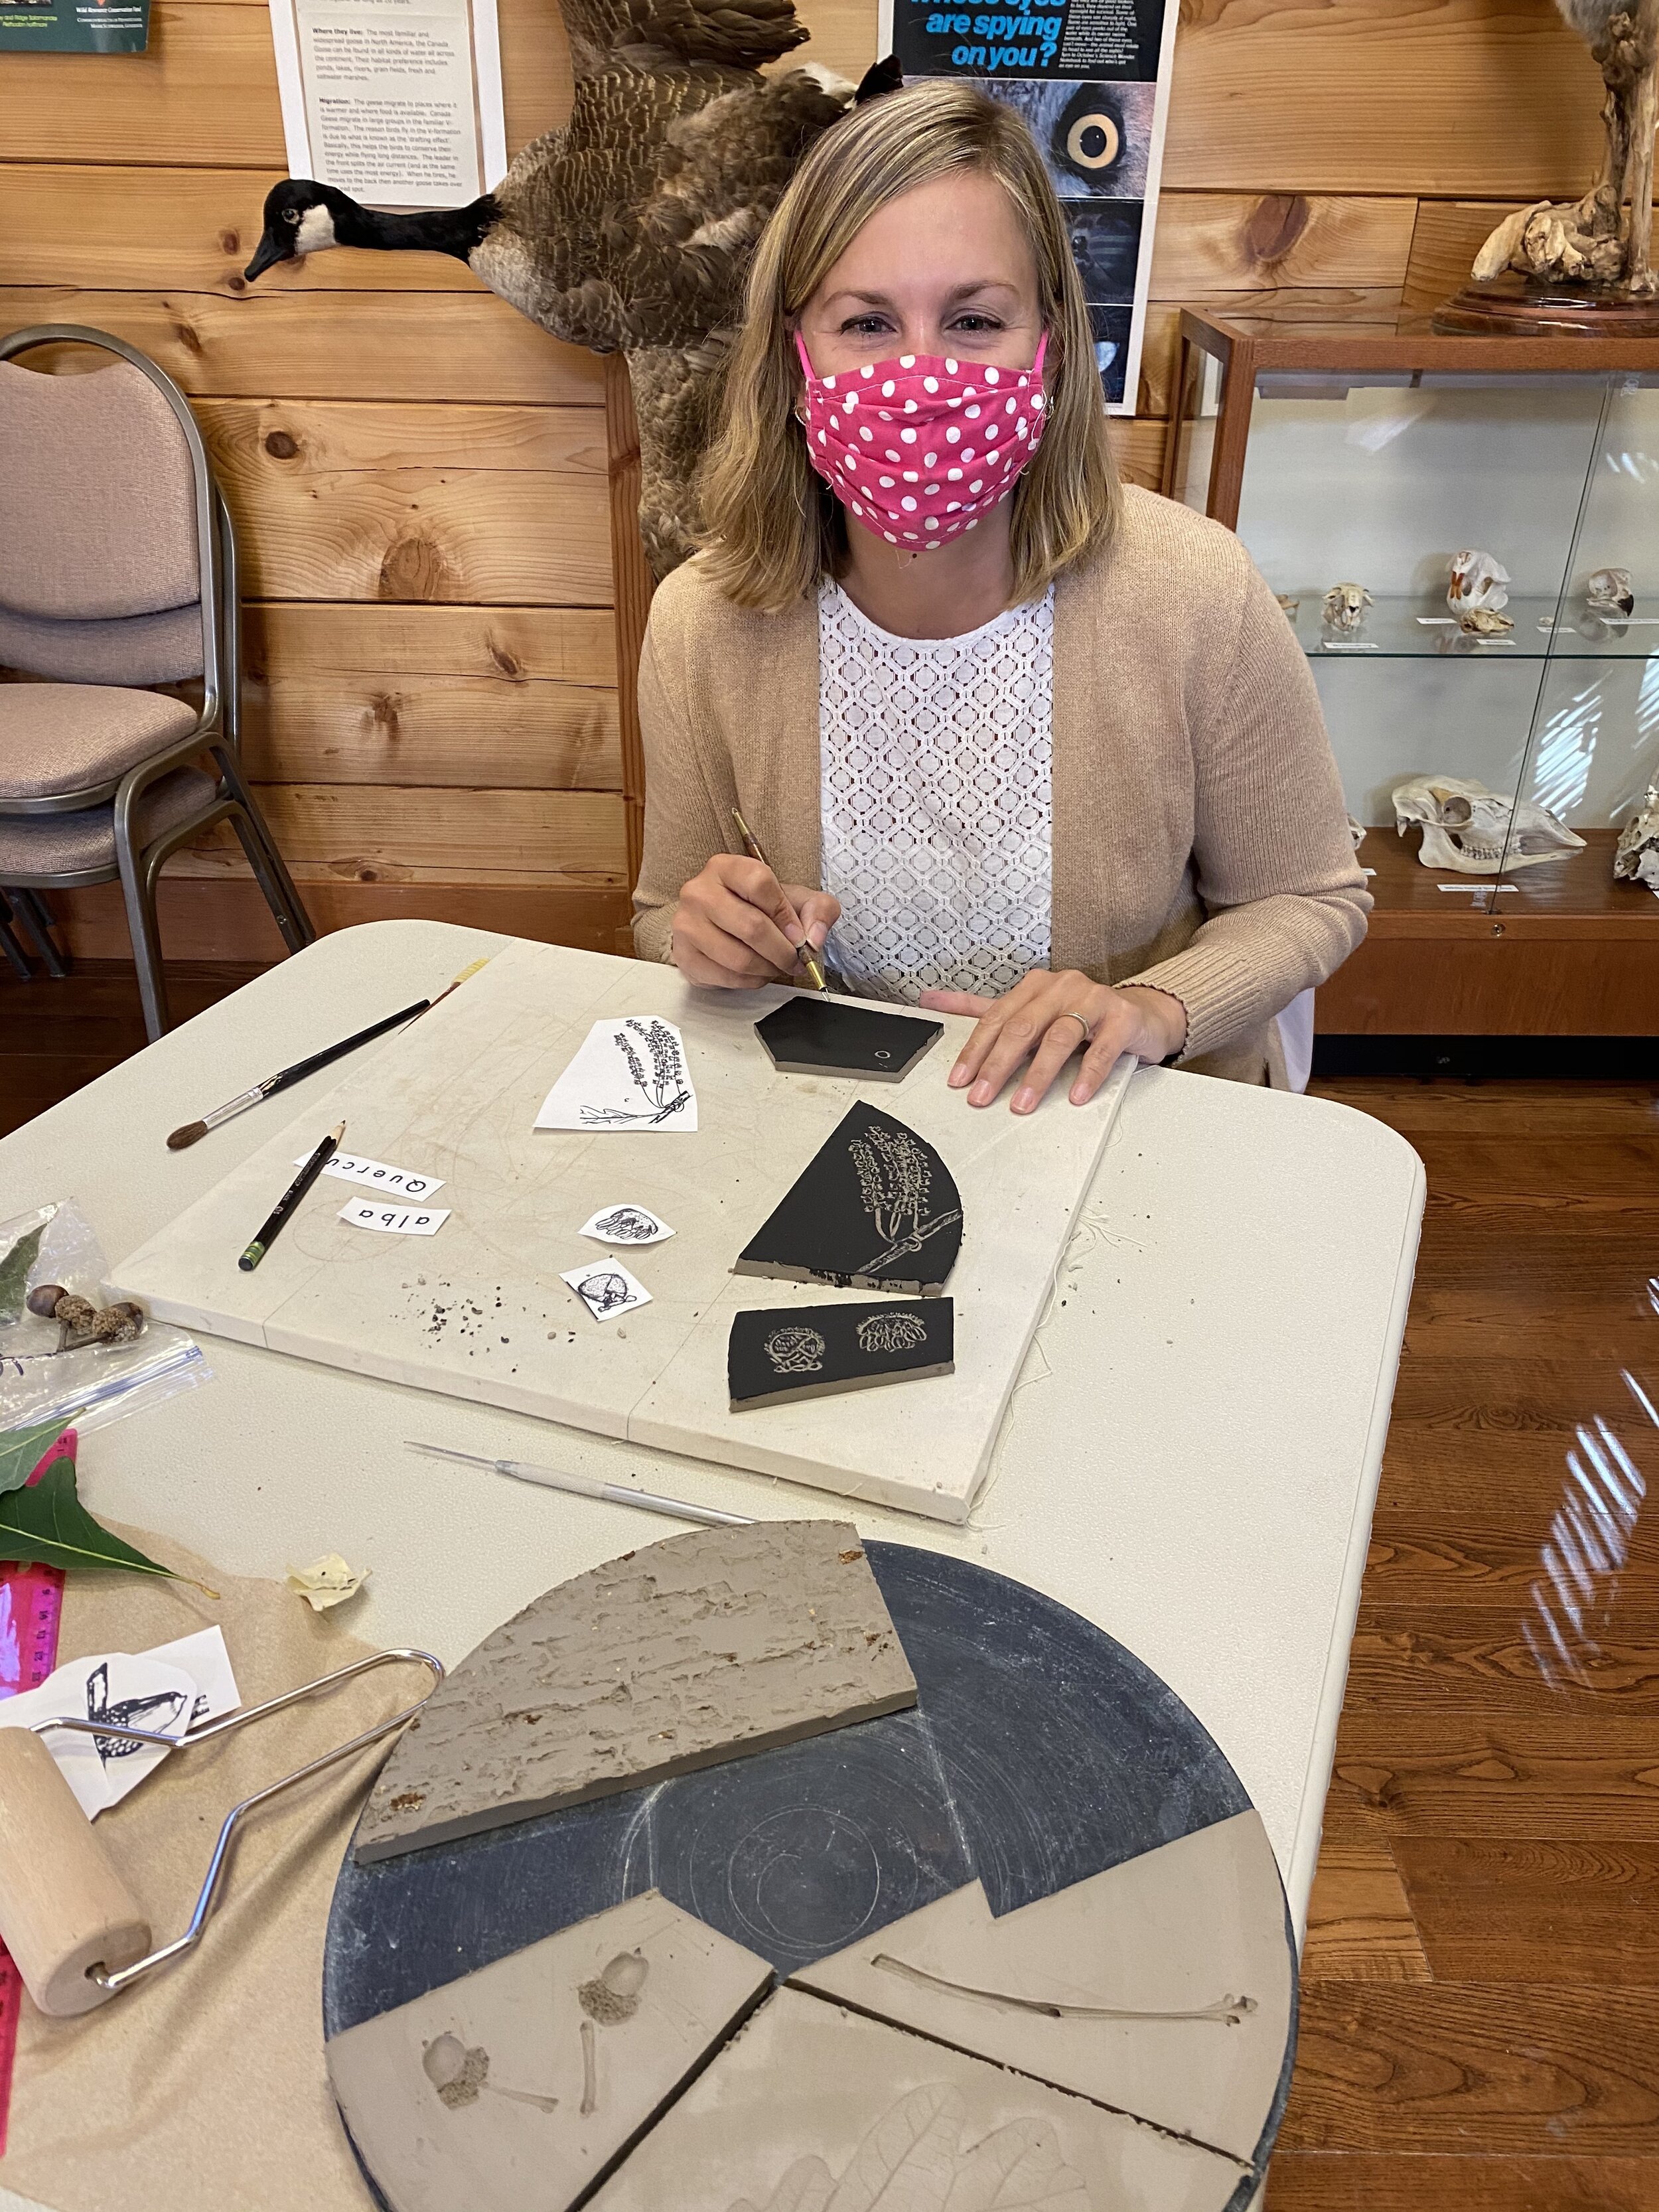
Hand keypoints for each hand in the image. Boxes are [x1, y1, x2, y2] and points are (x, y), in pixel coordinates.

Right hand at [670, 854, 840, 988]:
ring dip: (768, 970)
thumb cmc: (758, 909)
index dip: (785, 914)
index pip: (759, 883)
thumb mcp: (796, 899)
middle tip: (794, 961)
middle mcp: (699, 891)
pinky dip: (750, 981)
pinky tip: (757, 973)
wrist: (719, 927)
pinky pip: (726, 977)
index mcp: (726, 868)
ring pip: (739, 958)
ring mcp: (686, 925)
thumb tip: (814, 939)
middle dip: (782, 951)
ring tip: (776, 967)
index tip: (798, 935)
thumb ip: (818, 910)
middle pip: (751, 926)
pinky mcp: (684, 956)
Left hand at [919, 972, 1187, 1112]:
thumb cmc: (1080, 1017)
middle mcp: (1063, 987)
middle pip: (1023, 1027)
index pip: (997, 1018)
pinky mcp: (1123, 1019)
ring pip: (1060, 1037)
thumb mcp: (1028, 1011)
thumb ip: (980, 1008)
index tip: (959, 1081)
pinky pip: (1102, 1048)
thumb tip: (929, 999)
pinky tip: (1075, 1095)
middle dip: (998, 1066)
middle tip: (982, 1096)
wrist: (1140, 1014)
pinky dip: (1088, 1074)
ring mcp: (1095, 1000)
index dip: (976, 1051)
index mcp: (1036, 986)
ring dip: (1038, 1074)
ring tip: (1023, 1103)